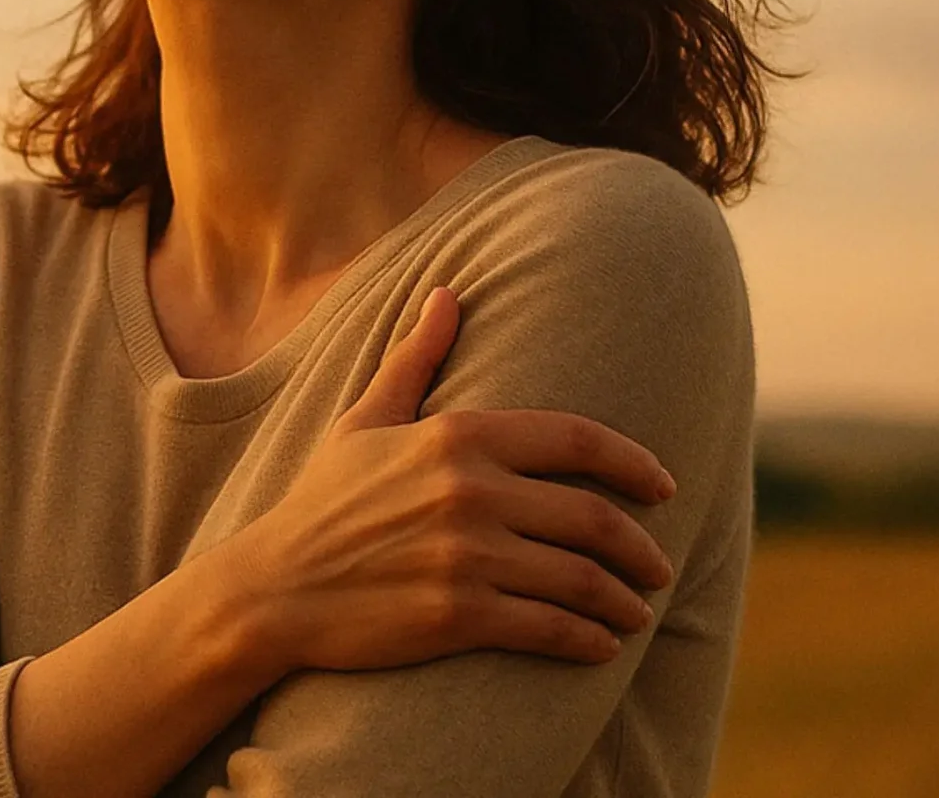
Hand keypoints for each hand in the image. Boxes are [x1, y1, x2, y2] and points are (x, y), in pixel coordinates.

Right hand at [216, 285, 681, 676]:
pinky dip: (588, 639)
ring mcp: (466, 555)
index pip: (577, 439)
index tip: (665, 486)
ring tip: (638, 611)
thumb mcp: (366, 421)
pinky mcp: (458, 615)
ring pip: (580, 577)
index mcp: (458, 436)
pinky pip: (549, 627)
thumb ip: (417, 358)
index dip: (634, 463)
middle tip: (660, 564)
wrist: (272, 589)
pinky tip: (603, 646)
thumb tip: (448, 293)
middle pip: (593, 515)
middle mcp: (470, 490)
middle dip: (641, 545)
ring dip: (623, 599)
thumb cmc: (322, 503)